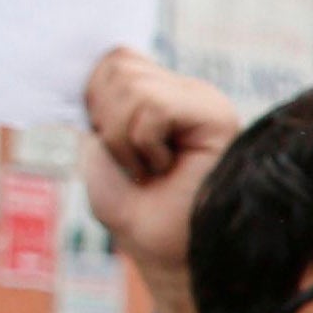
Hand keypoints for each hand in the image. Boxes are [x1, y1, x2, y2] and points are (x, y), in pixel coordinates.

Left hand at [75, 48, 244, 307]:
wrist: (164, 252)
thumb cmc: (134, 208)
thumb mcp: (100, 145)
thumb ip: (99, 102)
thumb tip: (95, 62)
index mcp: (158, 93)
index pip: (112, 59)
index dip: (96, 100)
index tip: (111, 146)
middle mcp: (185, 91)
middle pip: (118, 65)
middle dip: (107, 119)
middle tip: (132, 161)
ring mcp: (203, 101)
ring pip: (132, 85)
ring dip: (124, 139)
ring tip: (149, 168)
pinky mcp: (216, 116)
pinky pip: (154, 107)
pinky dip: (143, 145)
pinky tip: (165, 168)